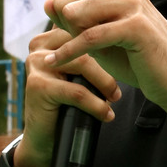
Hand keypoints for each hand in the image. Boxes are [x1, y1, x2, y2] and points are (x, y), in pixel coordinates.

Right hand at [16, 25, 121, 166]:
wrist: (44, 138)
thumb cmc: (66, 102)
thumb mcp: (79, 72)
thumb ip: (89, 51)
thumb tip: (123, 33)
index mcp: (50, 36)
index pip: (84, 28)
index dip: (108, 39)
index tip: (130, 49)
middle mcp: (39, 45)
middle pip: (84, 44)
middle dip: (109, 61)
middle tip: (127, 75)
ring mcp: (36, 63)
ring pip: (83, 64)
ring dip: (105, 82)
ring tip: (116, 97)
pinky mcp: (37, 86)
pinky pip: (76, 91)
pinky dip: (96, 104)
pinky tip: (106, 114)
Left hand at [43, 0, 166, 117]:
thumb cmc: (134, 57)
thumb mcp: (96, 36)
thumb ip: (74, 17)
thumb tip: (48, 1)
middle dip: (66, 26)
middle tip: (84, 46)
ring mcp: (132, 2)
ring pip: (77, 16)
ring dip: (69, 40)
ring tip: (74, 55)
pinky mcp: (134, 25)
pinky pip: (88, 36)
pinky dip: (68, 52)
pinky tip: (54, 62)